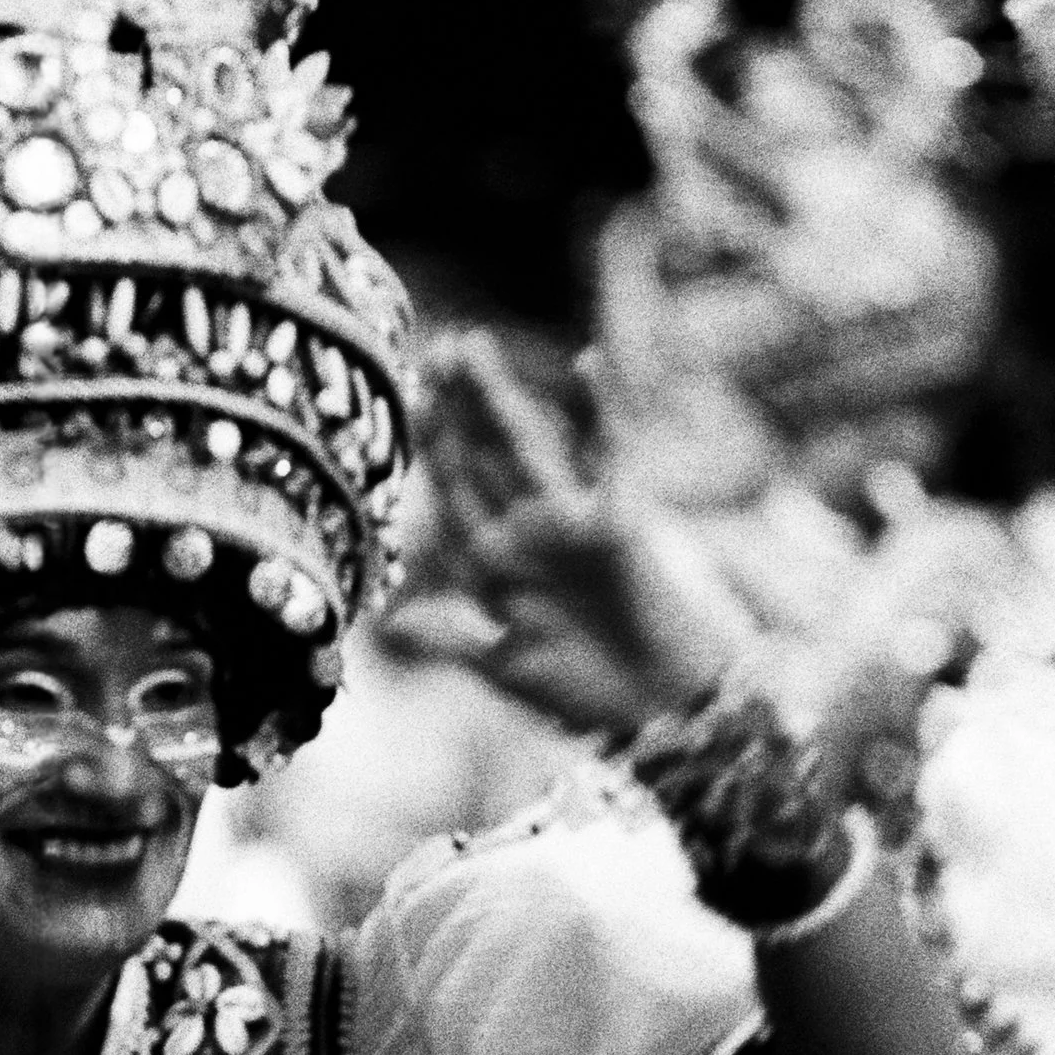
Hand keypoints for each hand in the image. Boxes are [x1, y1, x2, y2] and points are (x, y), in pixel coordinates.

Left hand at [428, 331, 753, 734]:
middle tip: (435, 348)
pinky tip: (587, 363)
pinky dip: (602, 412)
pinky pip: (609, 456)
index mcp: (495, 563)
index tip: (411, 401)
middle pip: (483, 456)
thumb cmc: (587, 694)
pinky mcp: (620, 519)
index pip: (453, 493)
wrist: (660, 708)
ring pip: (528, 444)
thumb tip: (394, 625)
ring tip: (471, 346)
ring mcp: (572, 520)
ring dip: (500, 396)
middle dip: (458, 407)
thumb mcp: (508, 668)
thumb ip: (454, 641)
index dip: (432, 448)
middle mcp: (528, 532)